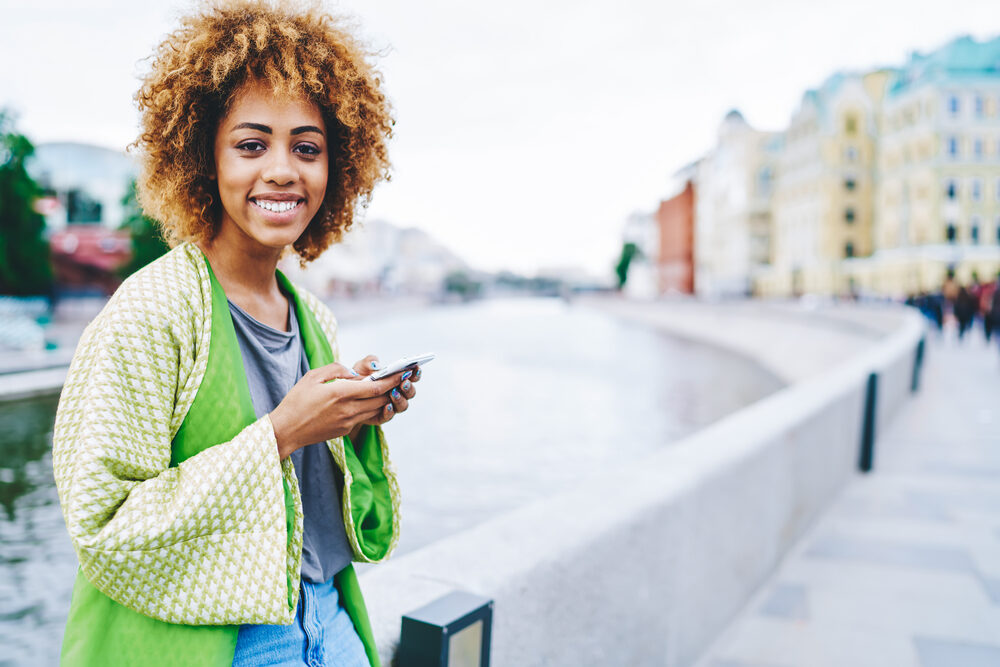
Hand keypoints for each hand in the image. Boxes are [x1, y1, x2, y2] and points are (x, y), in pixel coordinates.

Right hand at [269, 361, 408, 459]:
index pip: (375, 388)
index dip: (392, 380)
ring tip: (392, 388)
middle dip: (394, 388)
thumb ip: (336, 369)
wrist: (286, 430)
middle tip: (403, 378)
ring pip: (375, 410)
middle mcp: (348, 409)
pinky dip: (372, 408)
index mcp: (340, 393)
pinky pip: (365, 418)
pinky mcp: (345, 430)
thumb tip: (354, 372)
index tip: (403, 372)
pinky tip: (372, 400)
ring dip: (385, 400)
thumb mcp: (313, 377)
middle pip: (380, 399)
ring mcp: (348, 422)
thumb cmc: (296, 400)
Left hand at [348, 355, 421, 438]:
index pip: (412, 376)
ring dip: (400, 399)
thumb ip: (369, 362)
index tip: (415, 368)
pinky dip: (389, 411)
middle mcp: (398, 393)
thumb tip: (377, 365)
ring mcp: (392, 405)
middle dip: (408, 387)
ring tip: (393, 393)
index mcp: (397, 379)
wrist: (345, 396)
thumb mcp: (361, 367)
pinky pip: (389, 416)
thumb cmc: (357, 378)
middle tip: (403, 382)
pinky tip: (386, 406)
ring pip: (403, 405)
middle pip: (410, 392)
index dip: (416, 373)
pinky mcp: (382, 416)